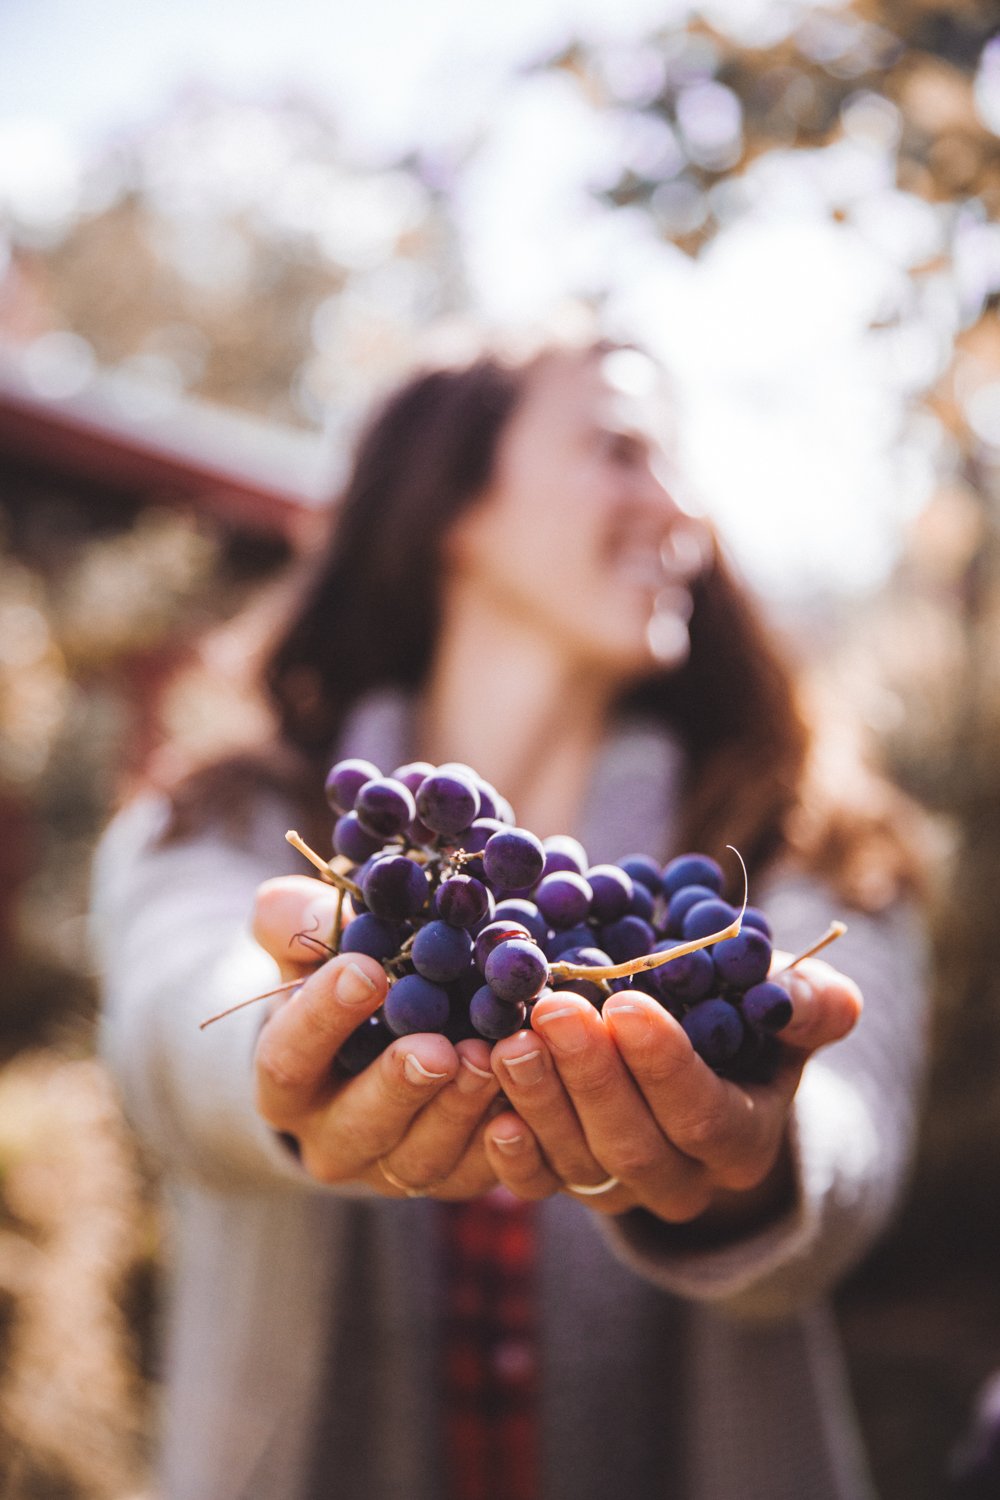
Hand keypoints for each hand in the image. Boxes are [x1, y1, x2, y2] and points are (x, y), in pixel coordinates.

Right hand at [251, 877, 501, 1198]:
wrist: (379, 1046)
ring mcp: (391, 1168)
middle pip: (359, 1122)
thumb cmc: (340, 983)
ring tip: (491, 1058)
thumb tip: (334, 911)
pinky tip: (526, 1100)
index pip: (289, 1057)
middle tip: (439, 1047)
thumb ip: (300, 919)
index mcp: (287, 1081)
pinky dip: (505, 1144)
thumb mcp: (309, 948)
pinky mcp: (450, 1178)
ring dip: (459, 1111)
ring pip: (422, 1157)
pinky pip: (477, 1172)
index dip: (323, 1017)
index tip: (365, 971)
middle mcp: (330, 1138)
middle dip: (400, 1084)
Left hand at [483, 955, 860, 1234]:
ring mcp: (621, 1191)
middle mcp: (683, 1181)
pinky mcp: (569, 1183)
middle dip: (591, 1076)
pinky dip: (511, 1153)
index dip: (664, 1066)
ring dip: (542, 1102)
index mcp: (743, 1141)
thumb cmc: (746, 1024)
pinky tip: (491, 1108)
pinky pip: (537, 1185)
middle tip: (555, 1009)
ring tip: (512, 1040)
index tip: (625, 1006)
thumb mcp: (789, 1011)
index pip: (704, 1116)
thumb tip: (794, 997)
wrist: (704, 1070)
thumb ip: (807, 1005)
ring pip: (579, 1164)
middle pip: (634, 1146)